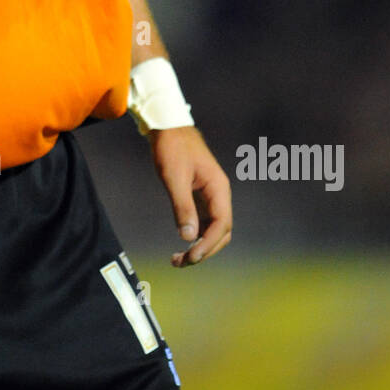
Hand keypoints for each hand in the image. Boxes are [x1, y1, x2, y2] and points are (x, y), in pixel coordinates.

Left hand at [147, 125, 231, 267]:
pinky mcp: (201, 196)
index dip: (208, 244)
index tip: (191, 256)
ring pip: (214, 229)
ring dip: (200, 246)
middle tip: (181, 262)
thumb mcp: (173, 177)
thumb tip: (189, 237)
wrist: (167, 127)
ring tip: (179, 259)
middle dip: (205, 250)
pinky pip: (205, 222)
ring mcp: (211, 196)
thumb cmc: (171, 148)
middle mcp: (219, 194)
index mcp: (218, 188)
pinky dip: (196, 236)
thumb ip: (182, 206)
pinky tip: (182, 244)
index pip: (221, 224)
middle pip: (221, 232)